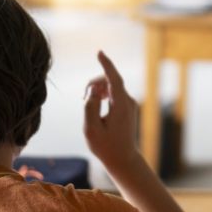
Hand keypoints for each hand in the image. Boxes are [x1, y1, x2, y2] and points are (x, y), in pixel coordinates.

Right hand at [83, 51, 139, 170]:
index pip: (114, 79)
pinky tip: (94, 103)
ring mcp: (129, 104)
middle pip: (110, 81)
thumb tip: (93, 91)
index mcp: (121, 105)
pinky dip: (102, 95)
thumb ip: (90, 107)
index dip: (106, 65)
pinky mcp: (127, 107)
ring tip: (87, 103)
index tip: (99, 52)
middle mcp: (128, 101)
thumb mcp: (91, 129)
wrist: (123, 158)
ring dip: (97, 90)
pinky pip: (114, 93)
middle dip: (94, 84)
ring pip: (111, 87)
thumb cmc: (106, 146)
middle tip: (82, 98)